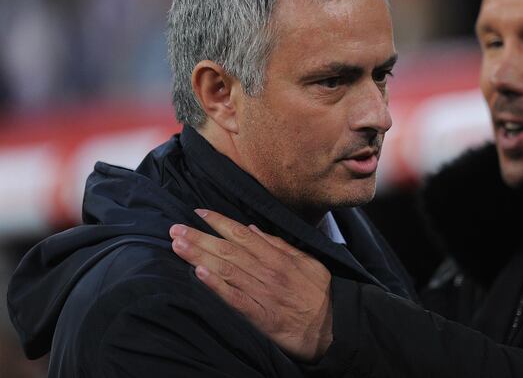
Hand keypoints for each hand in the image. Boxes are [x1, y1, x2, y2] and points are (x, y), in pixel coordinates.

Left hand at [169, 210, 332, 361]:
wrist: (331, 326)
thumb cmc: (317, 293)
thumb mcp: (307, 261)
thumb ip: (280, 245)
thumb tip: (254, 228)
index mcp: (279, 256)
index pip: (243, 234)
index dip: (220, 222)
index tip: (199, 212)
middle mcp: (268, 271)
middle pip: (229, 250)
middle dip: (200, 237)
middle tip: (175, 228)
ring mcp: (262, 292)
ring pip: (227, 270)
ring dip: (200, 256)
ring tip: (178, 246)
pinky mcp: (259, 315)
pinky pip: (234, 298)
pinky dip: (216, 285)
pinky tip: (199, 274)